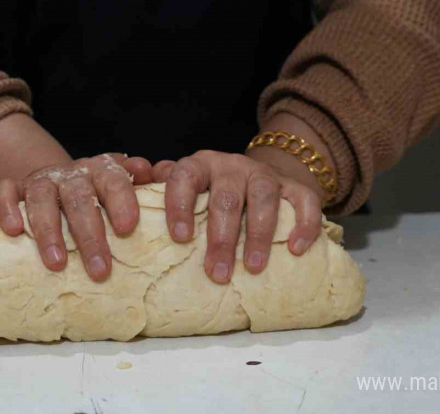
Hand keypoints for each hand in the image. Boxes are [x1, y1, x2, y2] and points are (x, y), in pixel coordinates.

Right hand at [0, 153, 152, 281]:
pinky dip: (6, 208)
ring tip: (58, 264)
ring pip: (42, 198)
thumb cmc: (98, 195)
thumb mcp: (122, 188)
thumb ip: (142, 184)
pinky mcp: (14, 187)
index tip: (127, 228)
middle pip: (79, 198)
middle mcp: (71, 173)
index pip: (113, 180)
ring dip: (49, 231)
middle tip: (99, 269)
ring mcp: (41, 179)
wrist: (59, 181)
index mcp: (102, 171)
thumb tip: (151, 172)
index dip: (120, 200)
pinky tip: (14, 231)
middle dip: (89, 234)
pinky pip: (5, 191)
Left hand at [152, 150, 323, 283]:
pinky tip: (295, 248)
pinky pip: (304, 200)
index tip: (180, 238)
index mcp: (199, 166)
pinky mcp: (295, 186)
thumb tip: (135, 196)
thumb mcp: (184, 190)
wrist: (255, 179)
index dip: (181, 205)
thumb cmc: (209, 194)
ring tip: (253, 267)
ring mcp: (265, 174)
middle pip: (226, 197)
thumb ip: (159, 192)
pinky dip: (303, 223)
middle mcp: (231, 166)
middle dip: (221, 237)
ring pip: (263, 197)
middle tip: (217, 273)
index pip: (185, 177)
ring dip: (258, 234)